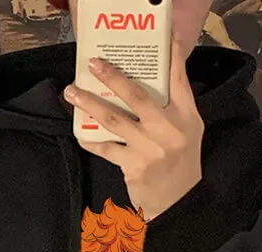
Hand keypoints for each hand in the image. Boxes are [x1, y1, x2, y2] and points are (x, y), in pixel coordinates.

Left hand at [63, 40, 203, 220]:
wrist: (179, 203)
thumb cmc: (181, 162)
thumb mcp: (188, 130)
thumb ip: (175, 104)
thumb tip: (157, 74)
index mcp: (185, 117)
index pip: (178, 80)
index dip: (170, 57)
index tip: (162, 38)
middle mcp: (168, 130)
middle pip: (137, 96)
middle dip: (112, 77)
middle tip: (93, 64)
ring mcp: (149, 149)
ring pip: (114, 120)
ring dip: (90, 104)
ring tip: (72, 93)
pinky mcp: (134, 166)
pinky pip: (107, 149)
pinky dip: (92, 141)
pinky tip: (81, 135)